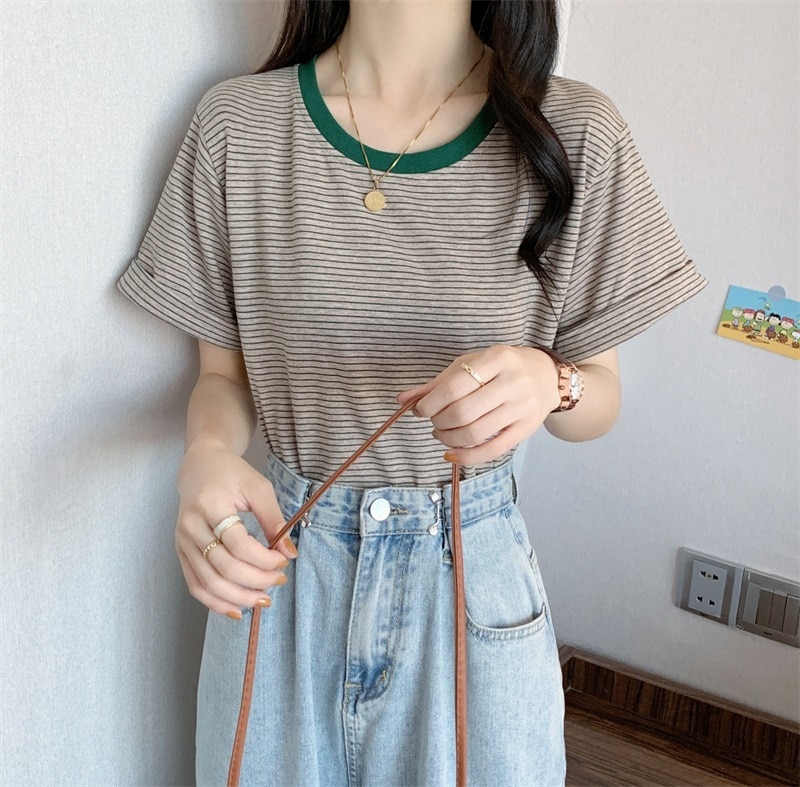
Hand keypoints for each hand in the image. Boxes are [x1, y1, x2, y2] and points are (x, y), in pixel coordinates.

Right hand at [175, 439, 297, 619]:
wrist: (200, 466)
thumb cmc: (232, 474)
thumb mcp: (258, 487)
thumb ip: (274, 518)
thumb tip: (289, 552)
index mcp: (210, 504)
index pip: (238, 543)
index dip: (264, 558)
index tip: (284, 560)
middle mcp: (191, 526)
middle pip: (223, 567)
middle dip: (255, 579)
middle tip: (279, 580)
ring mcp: (182, 541)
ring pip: (208, 582)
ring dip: (238, 597)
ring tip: (263, 600)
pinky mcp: (181, 552)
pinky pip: (195, 585)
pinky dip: (215, 602)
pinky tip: (236, 609)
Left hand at [396, 345, 560, 464]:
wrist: (546, 376)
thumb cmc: (500, 368)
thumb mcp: (471, 364)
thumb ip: (437, 383)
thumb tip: (402, 399)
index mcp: (497, 358)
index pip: (454, 386)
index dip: (430, 403)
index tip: (420, 410)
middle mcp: (513, 382)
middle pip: (463, 412)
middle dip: (439, 421)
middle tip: (433, 422)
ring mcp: (522, 407)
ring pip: (476, 433)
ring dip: (449, 439)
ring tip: (442, 434)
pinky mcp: (526, 429)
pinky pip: (493, 450)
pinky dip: (467, 457)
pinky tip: (451, 453)